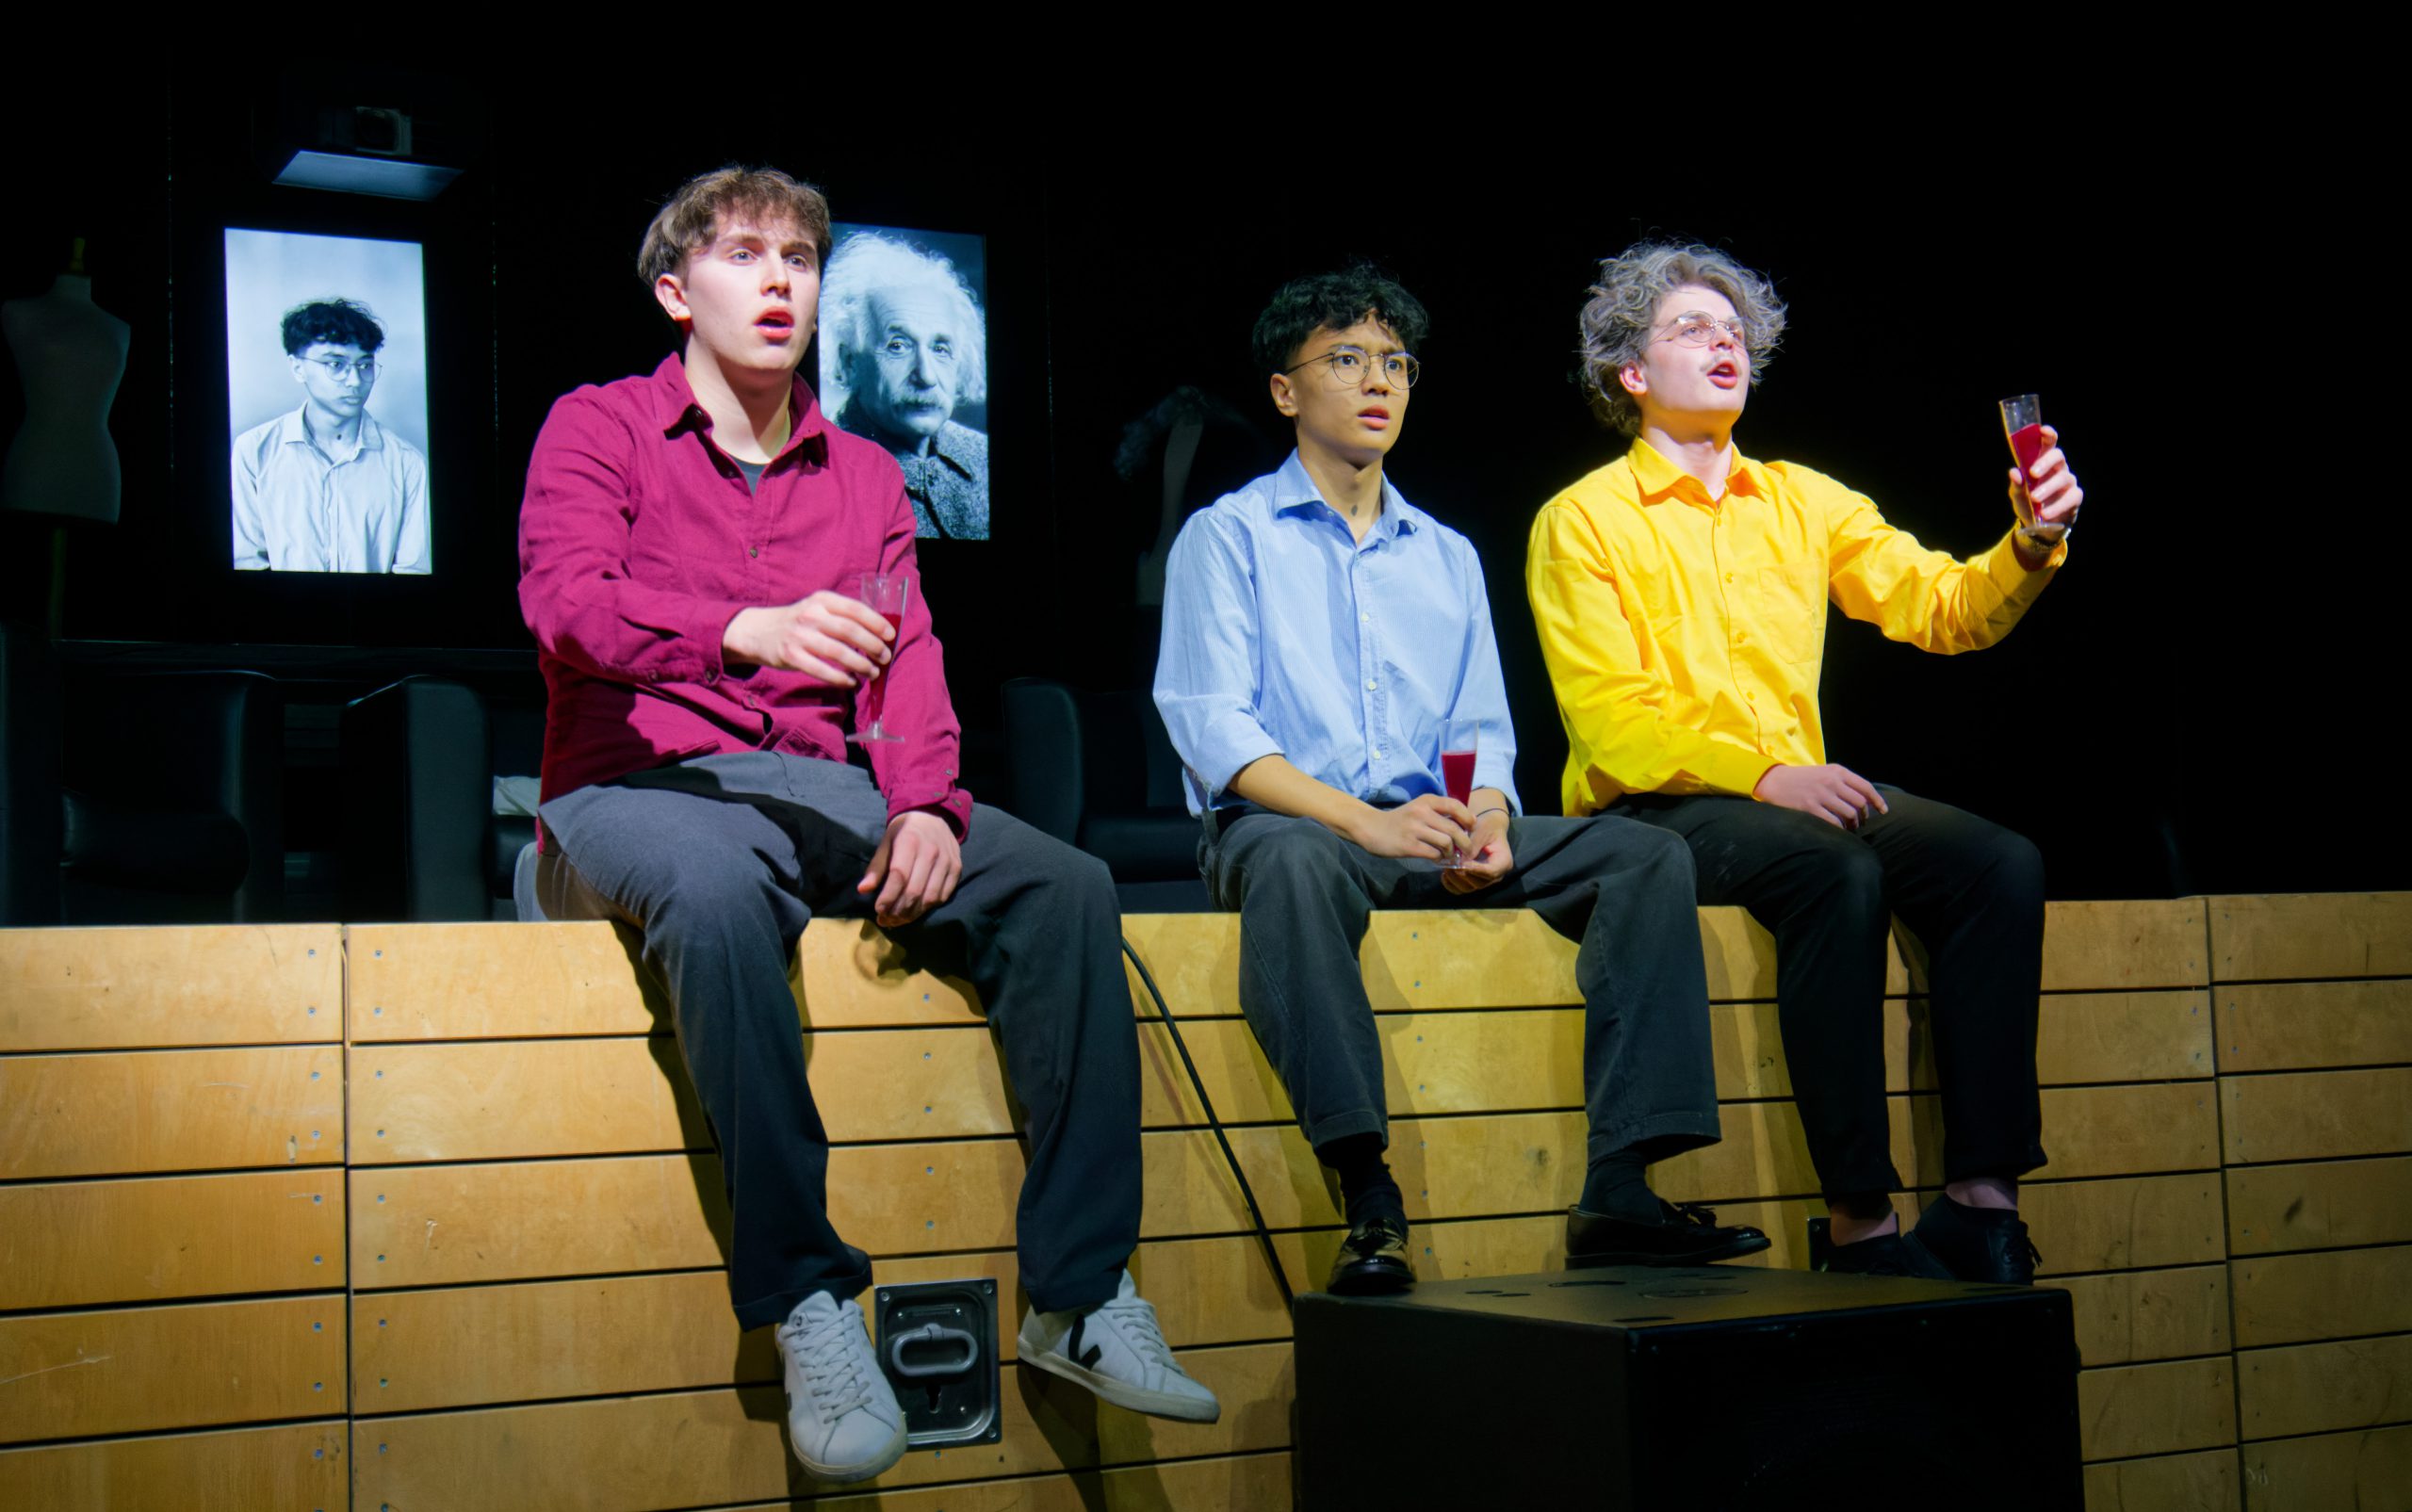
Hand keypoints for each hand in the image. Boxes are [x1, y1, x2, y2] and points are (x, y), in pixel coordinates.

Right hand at [723, 591, 893, 684]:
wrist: (760, 631)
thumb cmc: (800, 622)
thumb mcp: (818, 608)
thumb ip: (842, 616)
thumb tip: (879, 633)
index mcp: (822, 600)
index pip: (854, 609)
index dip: (876, 622)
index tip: (891, 635)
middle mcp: (811, 615)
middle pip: (849, 631)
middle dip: (872, 646)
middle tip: (885, 658)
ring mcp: (799, 636)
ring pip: (838, 652)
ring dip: (860, 665)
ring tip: (872, 673)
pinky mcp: (791, 656)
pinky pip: (821, 670)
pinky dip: (840, 678)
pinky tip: (851, 682)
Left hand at [857, 811, 961, 926]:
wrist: (932, 816)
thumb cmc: (904, 832)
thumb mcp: (886, 843)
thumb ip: (876, 867)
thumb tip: (863, 890)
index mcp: (910, 842)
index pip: (899, 876)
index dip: (888, 897)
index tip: (878, 910)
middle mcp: (931, 851)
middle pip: (915, 890)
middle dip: (898, 911)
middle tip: (886, 920)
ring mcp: (947, 860)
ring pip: (930, 897)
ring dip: (913, 914)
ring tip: (899, 919)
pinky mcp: (956, 868)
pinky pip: (943, 896)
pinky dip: (928, 907)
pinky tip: (916, 910)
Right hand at [1349, 793, 1474, 860]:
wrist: (1372, 828)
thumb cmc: (1400, 820)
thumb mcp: (1419, 808)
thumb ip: (1439, 813)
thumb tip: (1465, 825)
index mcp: (1426, 801)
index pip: (1455, 805)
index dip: (1468, 818)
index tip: (1471, 828)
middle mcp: (1421, 812)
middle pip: (1454, 829)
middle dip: (1465, 842)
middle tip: (1466, 849)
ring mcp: (1414, 829)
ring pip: (1446, 842)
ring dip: (1451, 852)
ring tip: (1448, 854)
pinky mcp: (1409, 845)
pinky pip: (1433, 853)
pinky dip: (1439, 858)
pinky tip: (1436, 858)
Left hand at [1441, 810, 1513, 893]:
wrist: (1485, 826)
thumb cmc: (1485, 825)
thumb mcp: (1481, 830)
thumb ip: (1472, 845)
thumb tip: (1462, 862)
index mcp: (1503, 862)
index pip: (1491, 872)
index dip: (1475, 870)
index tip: (1461, 864)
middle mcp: (1496, 875)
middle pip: (1479, 883)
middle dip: (1463, 874)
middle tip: (1450, 864)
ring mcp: (1484, 880)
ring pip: (1468, 888)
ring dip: (1455, 880)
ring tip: (1446, 867)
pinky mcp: (1472, 882)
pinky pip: (1460, 890)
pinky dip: (1451, 884)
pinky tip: (1444, 874)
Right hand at [1754, 764, 1888, 829]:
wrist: (1774, 781)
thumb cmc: (1801, 778)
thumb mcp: (1824, 772)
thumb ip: (1842, 782)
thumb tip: (1863, 799)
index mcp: (1837, 771)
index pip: (1866, 787)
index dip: (1877, 801)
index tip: (1883, 811)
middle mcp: (1831, 782)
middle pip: (1859, 803)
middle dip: (1863, 816)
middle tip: (1860, 823)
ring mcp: (1821, 795)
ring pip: (1849, 814)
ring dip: (1853, 825)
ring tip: (1849, 828)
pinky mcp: (1810, 807)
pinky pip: (1834, 822)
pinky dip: (1840, 829)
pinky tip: (1838, 831)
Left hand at [2007, 424, 2082, 538]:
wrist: (2040, 526)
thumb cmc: (2029, 503)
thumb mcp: (2018, 495)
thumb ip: (2017, 484)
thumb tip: (2014, 472)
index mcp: (2044, 462)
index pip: (2049, 443)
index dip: (2048, 435)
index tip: (2043, 430)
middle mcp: (2059, 468)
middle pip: (2058, 456)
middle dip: (2045, 462)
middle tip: (2032, 473)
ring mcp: (2069, 481)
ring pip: (2063, 478)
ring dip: (2048, 487)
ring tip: (2034, 498)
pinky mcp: (2075, 496)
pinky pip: (2070, 498)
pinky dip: (2056, 506)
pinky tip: (2045, 513)